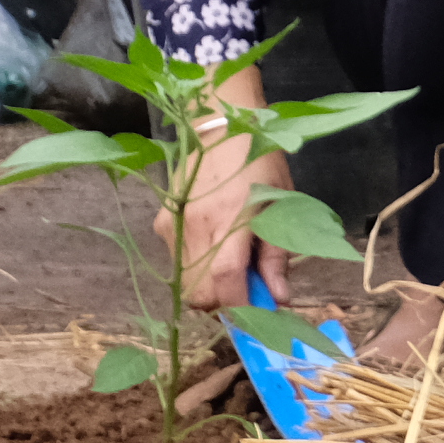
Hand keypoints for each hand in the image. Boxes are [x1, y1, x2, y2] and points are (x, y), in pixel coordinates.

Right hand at [162, 106, 293, 318]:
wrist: (220, 127)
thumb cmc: (259, 165)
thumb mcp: (281, 206)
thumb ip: (277, 256)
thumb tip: (279, 299)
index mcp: (233, 216)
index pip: (225, 277)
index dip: (239, 306)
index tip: (256, 316)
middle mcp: (197, 224)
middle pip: (199, 292)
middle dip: (222, 303)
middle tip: (244, 290)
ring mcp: (175, 224)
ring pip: (184, 282)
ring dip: (208, 287)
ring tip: (229, 264)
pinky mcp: (162, 223)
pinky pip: (177, 262)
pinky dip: (195, 267)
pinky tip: (212, 244)